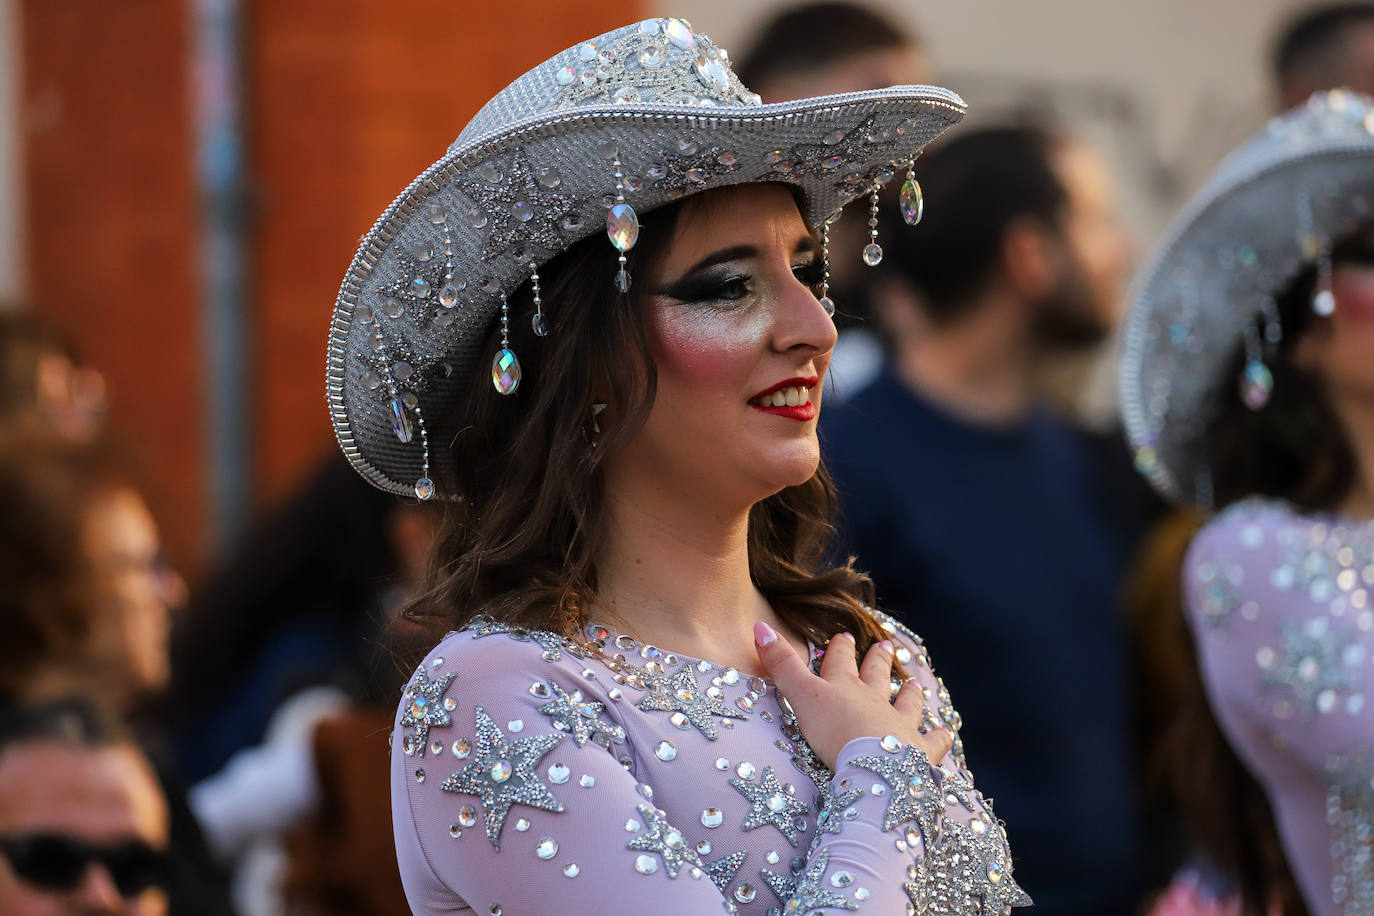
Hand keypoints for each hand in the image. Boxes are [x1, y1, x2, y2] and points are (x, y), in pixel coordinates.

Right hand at [754, 622, 951, 770]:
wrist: (872, 764)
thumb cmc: (833, 731)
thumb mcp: (801, 695)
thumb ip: (781, 664)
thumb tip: (759, 627)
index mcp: (845, 689)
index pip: (840, 663)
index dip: (840, 650)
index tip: (844, 637)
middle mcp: (874, 702)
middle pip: (876, 677)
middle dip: (877, 661)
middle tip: (884, 645)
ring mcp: (900, 726)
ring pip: (906, 704)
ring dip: (910, 694)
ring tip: (915, 684)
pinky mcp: (919, 752)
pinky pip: (934, 742)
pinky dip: (940, 737)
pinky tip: (945, 733)